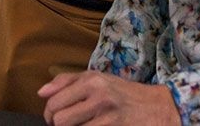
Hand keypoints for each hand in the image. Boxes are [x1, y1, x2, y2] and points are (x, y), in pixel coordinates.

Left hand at [39, 71, 178, 125]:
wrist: (158, 108)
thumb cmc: (123, 93)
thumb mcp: (98, 79)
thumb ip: (67, 82)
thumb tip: (41, 92)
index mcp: (92, 80)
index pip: (53, 102)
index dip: (50, 114)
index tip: (56, 118)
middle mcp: (99, 96)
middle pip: (59, 120)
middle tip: (68, 125)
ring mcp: (108, 116)